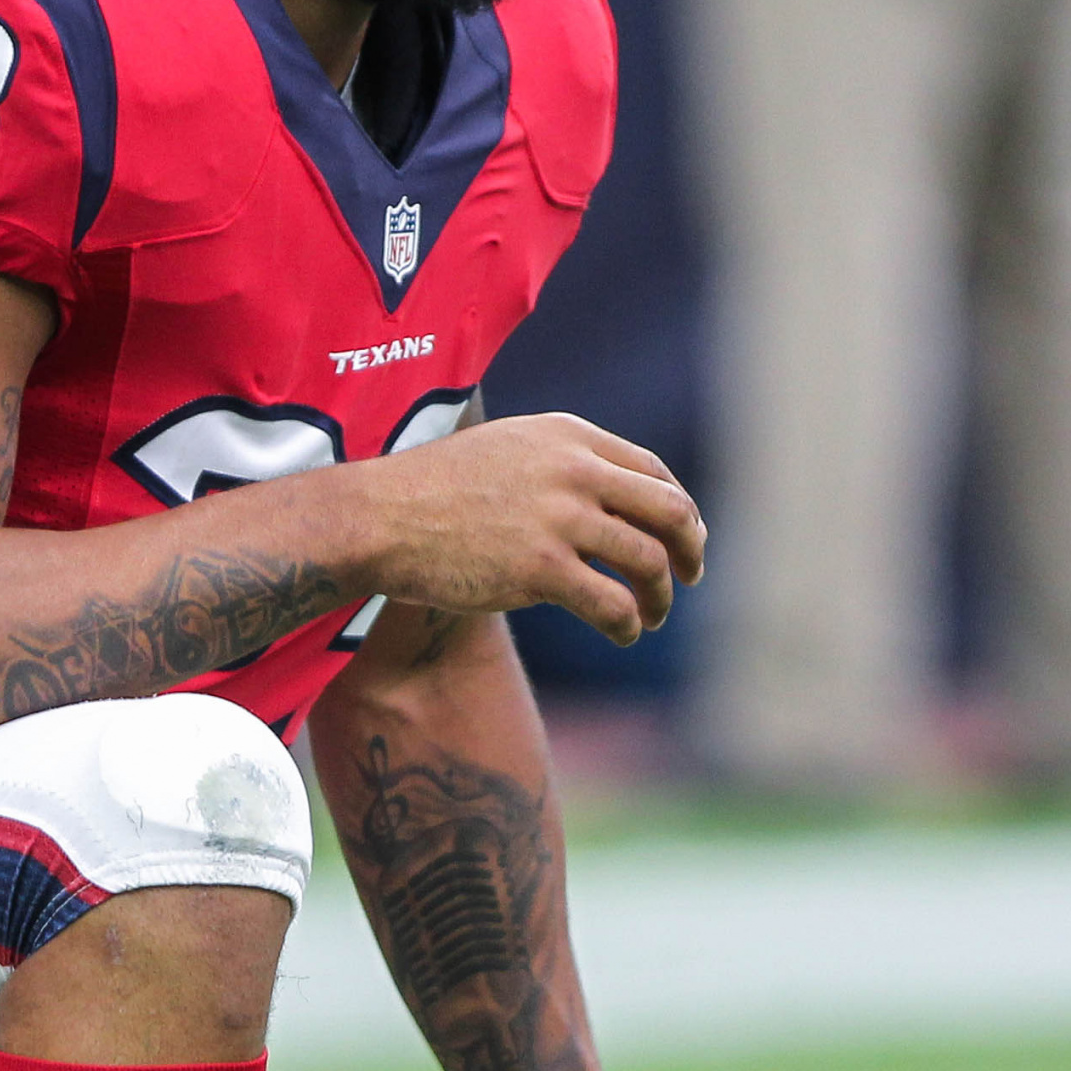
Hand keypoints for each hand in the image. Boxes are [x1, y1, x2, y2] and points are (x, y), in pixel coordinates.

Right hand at [353, 413, 706, 644]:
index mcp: (569, 437)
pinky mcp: (541, 569)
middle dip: (690, 549)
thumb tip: (609, 506)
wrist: (380, 518)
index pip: (653, 472)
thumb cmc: (435, 490)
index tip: (681, 538)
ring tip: (652, 616)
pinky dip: (629, 623)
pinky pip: (614, 604)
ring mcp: (559, 520)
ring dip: (661, 596)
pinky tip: (623, 633)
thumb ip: (560, 466)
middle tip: (689, 575)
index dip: (678, 509)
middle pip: (669, 511)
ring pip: (648, 562)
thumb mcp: (506, 451)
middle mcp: (574, 472)